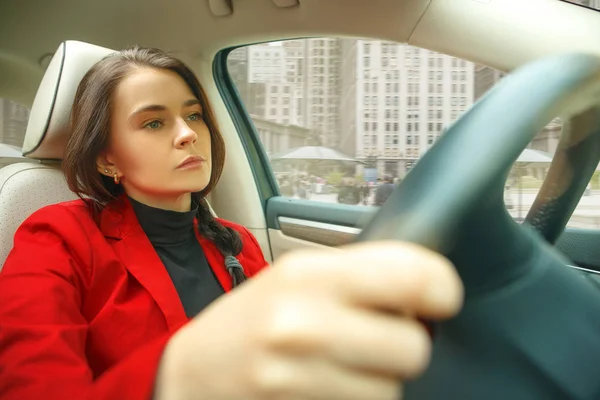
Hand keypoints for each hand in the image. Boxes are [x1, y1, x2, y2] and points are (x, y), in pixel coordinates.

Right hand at [155, 241, 463, 399]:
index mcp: (311, 275)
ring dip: (378, 381)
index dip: (440, 289)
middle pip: (413, 348)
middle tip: (376, 337)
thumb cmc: (253, 318)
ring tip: (343, 364)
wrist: (199, 372)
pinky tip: (330, 385)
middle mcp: (305, 324)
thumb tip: (426, 284)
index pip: (416, 275)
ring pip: (392, 390)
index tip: (436, 298)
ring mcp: (299, 377)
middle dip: (403, 346)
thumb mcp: (299, 275)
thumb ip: (361, 273)